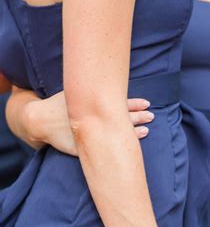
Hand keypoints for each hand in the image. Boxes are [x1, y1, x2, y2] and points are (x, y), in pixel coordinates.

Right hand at [28, 93, 154, 155]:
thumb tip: (108, 80)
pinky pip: (106, 146)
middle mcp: (94, 117)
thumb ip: (92, 90)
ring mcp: (91, 132)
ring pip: (117, 131)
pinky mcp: (86, 145)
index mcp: (93, 103)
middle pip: (121, 116)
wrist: (40, 121)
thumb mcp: (76, 93)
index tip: (147, 103)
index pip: (119, 102)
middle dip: (139, 116)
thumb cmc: (59, 105)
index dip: (134, 104)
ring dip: (134, 130)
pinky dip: (120, 145)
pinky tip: (131, 144)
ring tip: (147, 129)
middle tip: (152, 116)